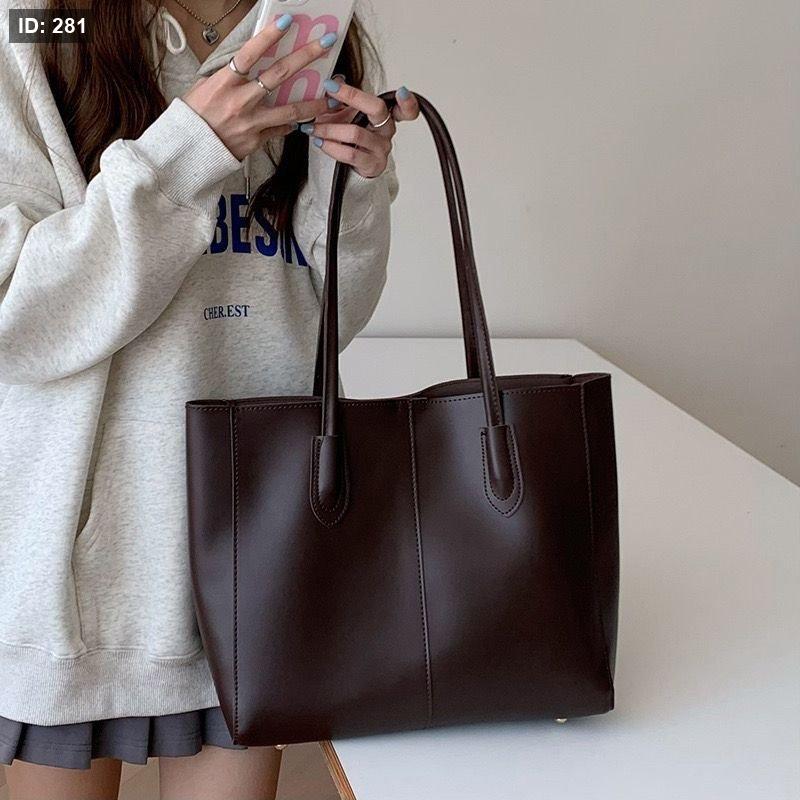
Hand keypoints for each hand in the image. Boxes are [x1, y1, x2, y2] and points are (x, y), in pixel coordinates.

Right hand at [182, 14, 334, 159]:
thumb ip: (227, 76)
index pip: (249, 53)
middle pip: (279, 75)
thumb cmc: (194, 116)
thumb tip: (245, 63)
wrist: (189, 151)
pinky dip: (292, 123)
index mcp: (224, 82)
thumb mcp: (203, 87)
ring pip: (290, 110)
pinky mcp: (257, 140)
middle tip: (325, 43)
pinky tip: (305, 119)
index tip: (286, 22)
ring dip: (314, 103)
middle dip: (305, 57)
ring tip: (331, 97)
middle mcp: (240, 101)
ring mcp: (251, 122)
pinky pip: (280, 129)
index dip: (269, 37)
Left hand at [298, 78, 420, 178]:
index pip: (405, 108)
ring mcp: (380, 148)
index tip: (401, 90)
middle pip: (376, 108)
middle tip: (329, 88)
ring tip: (312, 127)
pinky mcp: (371, 164)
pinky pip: (350, 154)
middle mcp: (387, 129)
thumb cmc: (352, 137)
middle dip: (352, 95)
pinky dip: (331, 146)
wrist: (354, 167)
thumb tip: (334, 79)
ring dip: (329, 128)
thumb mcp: (348, 114)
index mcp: (386, 113)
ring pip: (355, 133)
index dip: (407, 102)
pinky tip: (319, 142)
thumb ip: (342, 98)